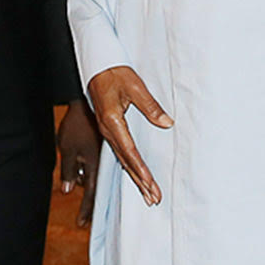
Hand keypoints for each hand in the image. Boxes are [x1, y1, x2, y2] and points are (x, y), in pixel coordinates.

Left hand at [56, 102, 102, 228]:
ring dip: (88, 184)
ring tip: (78, 181)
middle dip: (90, 204)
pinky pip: (97, 168)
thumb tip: (69, 191)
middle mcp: (103, 164)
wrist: (88, 103)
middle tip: (84, 220)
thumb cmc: (75, 126)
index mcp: (95, 166)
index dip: (86, 210)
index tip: (82, 224)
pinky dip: (89, 173)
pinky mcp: (105, 150)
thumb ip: (69, 171)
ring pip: (95, 178)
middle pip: (96, 189)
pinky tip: (81, 169)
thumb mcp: (66, 150)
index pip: (91, 194)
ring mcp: (105, 157)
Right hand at [84, 66, 169, 206]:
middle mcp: (107, 130)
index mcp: (112, 121)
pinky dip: (129, 165)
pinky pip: (119, 152)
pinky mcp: (108, 129)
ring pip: (122, 159)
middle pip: (125, 161)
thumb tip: (167, 123)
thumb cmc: (115, 73)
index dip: (141, 170)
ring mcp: (106, 131)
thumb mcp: (136, 87)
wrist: (97, 66)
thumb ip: (151, 106)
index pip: (130, 151)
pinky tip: (135, 175)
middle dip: (140, 181)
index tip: (150, 184)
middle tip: (153, 198)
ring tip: (148, 194)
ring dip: (135, 177)